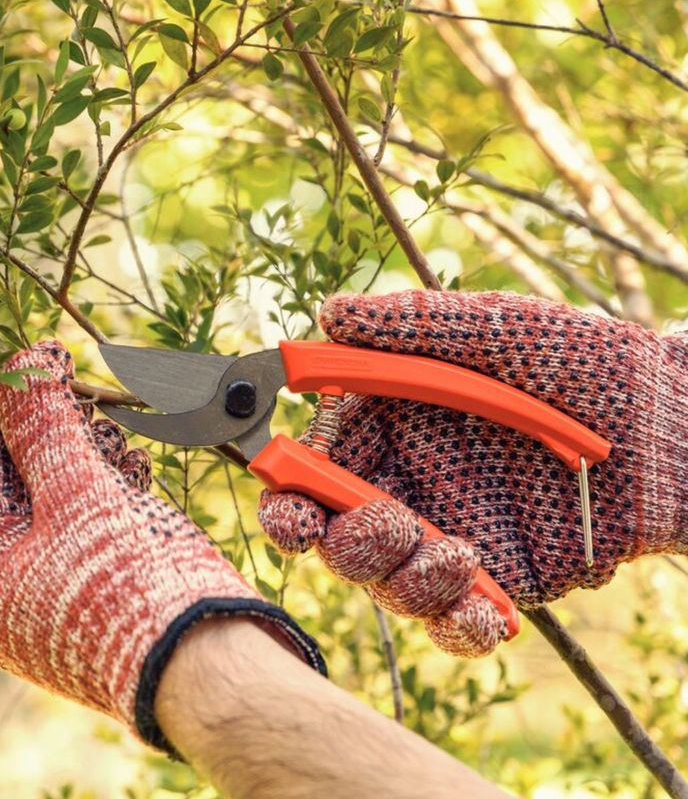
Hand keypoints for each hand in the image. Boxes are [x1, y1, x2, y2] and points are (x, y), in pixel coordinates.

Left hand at [0, 341, 323, 750]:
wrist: (206, 665)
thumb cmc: (131, 583)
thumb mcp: (80, 492)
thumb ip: (47, 426)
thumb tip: (22, 362)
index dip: (10, 410)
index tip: (42, 365)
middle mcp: (10, 589)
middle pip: (23, 486)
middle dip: (57, 435)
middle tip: (89, 395)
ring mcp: (57, 596)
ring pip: (63, 507)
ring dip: (90, 461)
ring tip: (119, 431)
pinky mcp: (101, 596)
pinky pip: (94, 533)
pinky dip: (114, 495)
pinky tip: (138, 467)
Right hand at [259, 290, 686, 654]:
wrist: (675, 425)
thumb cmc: (584, 361)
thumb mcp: (494, 329)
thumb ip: (408, 326)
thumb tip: (327, 313)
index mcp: (392, 426)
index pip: (318, 468)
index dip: (290, 494)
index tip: (289, 508)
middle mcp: (411, 484)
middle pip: (340, 537)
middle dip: (346, 542)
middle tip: (385, 521)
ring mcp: (452, 534)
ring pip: (391, 585)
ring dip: (402, 582)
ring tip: (454, 554)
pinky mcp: (500, 579)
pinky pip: (459, 621)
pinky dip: (457, 625)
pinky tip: (480, 608)